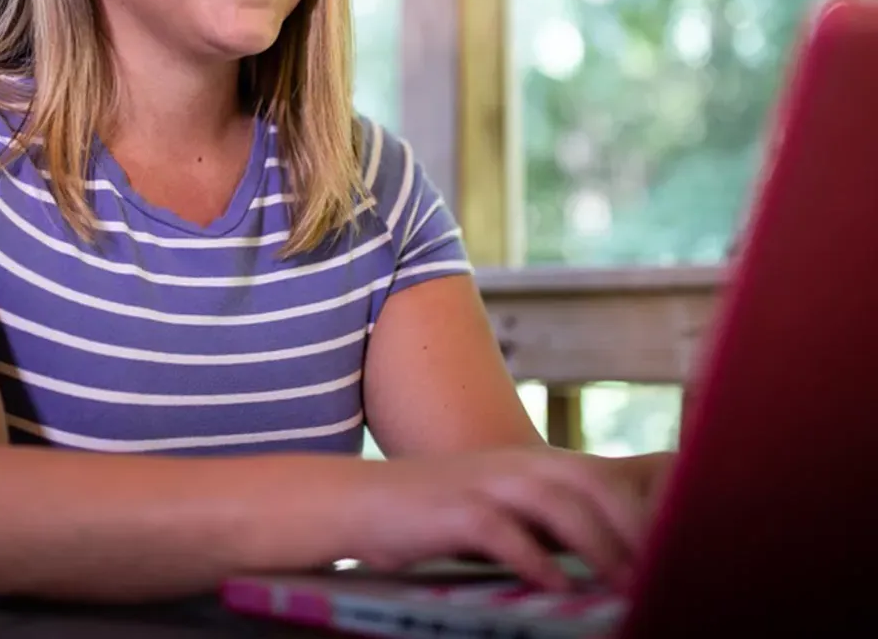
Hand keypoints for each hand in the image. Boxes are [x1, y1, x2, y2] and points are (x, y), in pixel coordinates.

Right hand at [344, 447, 655, 591]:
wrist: (366, 501)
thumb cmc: (443, 515)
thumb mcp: (503, 507)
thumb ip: (551, 523)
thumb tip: (615, 557)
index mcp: (533, 464)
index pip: (604, 473)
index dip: (648, 499)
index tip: (685, 538)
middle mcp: (516, 464)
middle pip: (592, 481)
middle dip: (637, 524)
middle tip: (670, 571)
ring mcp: (485, 482)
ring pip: (557, 502)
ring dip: (598, 544)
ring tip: (630, 585)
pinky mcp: (454, 509)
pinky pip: (502, 531)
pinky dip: (534, 559)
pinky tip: (557, 587)